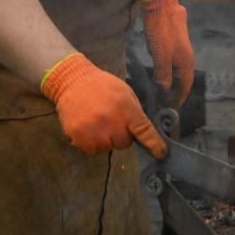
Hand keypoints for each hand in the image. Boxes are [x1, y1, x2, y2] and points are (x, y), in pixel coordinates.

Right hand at [41, 53, 166, 158]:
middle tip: (109, 119)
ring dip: (104, 139)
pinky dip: (90, 143)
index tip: (162, 154)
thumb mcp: (124, 93)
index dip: (154, 144)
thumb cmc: (102, 86)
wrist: (73, 80)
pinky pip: (91, 150)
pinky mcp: (79, 137)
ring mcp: (95, 131)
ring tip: (95, 121)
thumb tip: (143, 133)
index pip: (144, 130)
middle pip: (124, 143)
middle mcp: (112, 121)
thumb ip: (134, 112)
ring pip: (107, 148)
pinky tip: (86, 127)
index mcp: (126, 108)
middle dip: (119, 135)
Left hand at [141, 0, 195, 105]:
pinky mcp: (175, 41)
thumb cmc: (162, 31)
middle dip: (176, 92)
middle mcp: (187, 57)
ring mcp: (182, 48)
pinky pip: (174, 62)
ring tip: (162, 90)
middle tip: (164, 102)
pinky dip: (169, 71)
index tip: (170, 109)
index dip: (178, 98)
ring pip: (178, 70)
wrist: (162, 4)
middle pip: (183, 79)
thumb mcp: (161, 56)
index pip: (185, 87)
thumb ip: (163, 75)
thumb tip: (164, 92)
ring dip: (172, 81)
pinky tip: (160, 71)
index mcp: (186, 62)